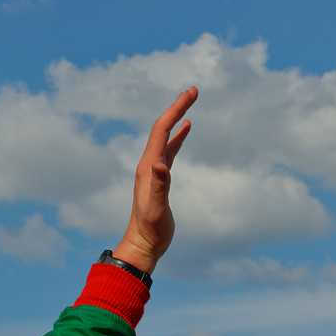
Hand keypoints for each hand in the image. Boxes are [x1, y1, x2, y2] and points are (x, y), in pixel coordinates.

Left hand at [112, 87, 196, 274]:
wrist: (141, 245)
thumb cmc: (150, 230)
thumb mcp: (156, 210)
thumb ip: (159, 187)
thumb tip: (161, 163)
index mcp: (148, 167)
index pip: (162, 130)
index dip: (176, 110)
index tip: (192, 94)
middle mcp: (148, 164)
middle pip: (163, 128)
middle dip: (178, 107)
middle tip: (194, 90)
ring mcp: (153, 170)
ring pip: (166, 136)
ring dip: (177, 118)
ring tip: (190, 102)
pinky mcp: (160, 178)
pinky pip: (169, 150)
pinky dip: (178, 136)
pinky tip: (186, 129)